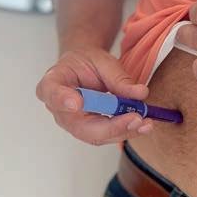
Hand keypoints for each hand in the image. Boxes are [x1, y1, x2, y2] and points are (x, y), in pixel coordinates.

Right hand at [35, 48, 153, 144]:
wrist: (83, 69)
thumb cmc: (86, 63)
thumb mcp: (101, 60)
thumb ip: (118, 77)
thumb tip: (140, 93)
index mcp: (52, 83)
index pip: (52, 93)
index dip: (62, 100)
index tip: (76, 103)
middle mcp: (58, 109)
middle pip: (79, 126)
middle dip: (110, 126)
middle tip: (134, 118)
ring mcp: (73, 123)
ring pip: (96, 135)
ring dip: (123, 131)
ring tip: (145, 123)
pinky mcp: (89, 130)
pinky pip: (107, 135)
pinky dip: (126, 131)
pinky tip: (143, 125)